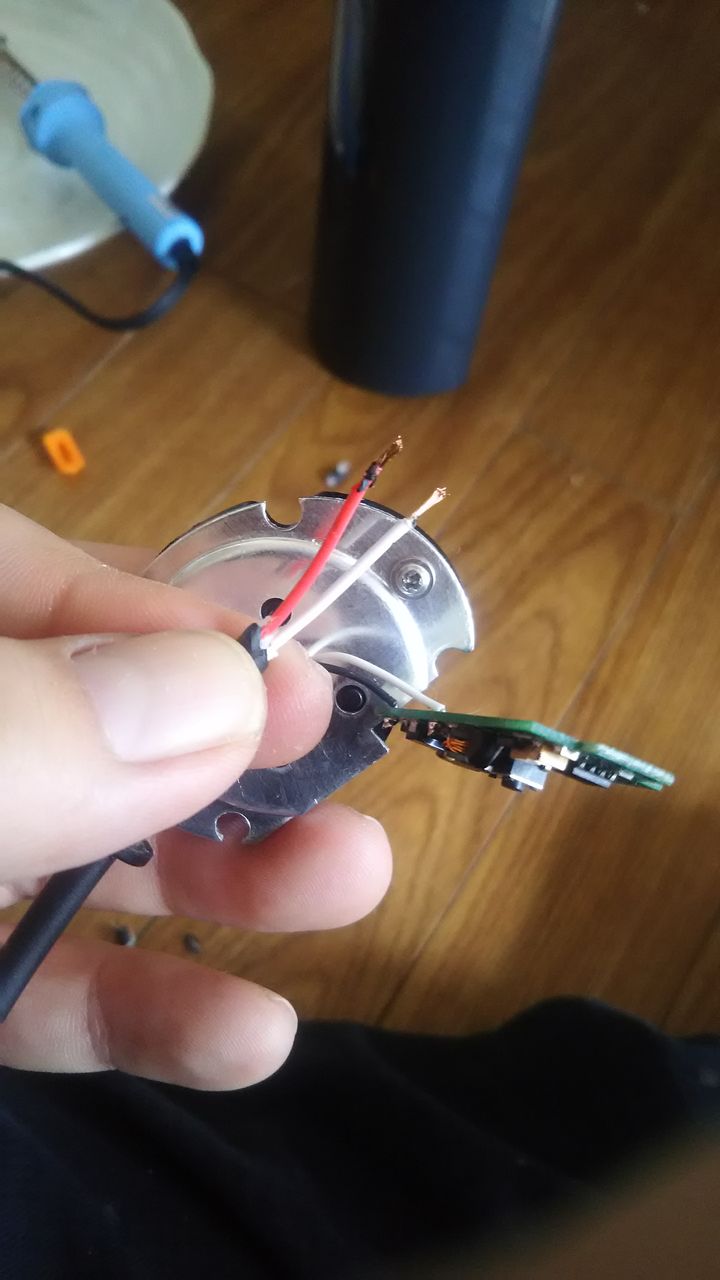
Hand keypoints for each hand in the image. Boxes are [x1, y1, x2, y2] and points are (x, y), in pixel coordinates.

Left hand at [0, 506, 390, 1087]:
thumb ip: (30, 728)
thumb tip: (223, 695)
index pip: (35, 574)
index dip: (163, 611)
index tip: (280, 669)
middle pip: (99, 713)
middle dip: (229, 740)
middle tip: (341, 756)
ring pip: (89, 851)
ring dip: (228, 872)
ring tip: (352, 879)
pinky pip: (42, 992)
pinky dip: (143, 1012)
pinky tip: (247, 1035)